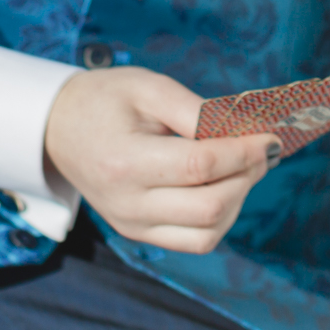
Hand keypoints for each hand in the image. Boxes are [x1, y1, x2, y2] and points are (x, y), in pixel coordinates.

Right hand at [43, 67, 277, 252]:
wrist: (57, 129)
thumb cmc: (104, 100)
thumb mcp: (149, 88)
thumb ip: (196, 110)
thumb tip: (247, 130)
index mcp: (126, 163)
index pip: (201, 166)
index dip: (244, 152)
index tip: (271, 136)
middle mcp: (128, 205)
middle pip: (210, 207)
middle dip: (247, 176)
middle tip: (261, 149)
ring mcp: (132, 226)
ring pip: (207, 234)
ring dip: (238, 201)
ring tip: (242, 166)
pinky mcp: (138, 234)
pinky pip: (194, 241)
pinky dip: (220, 218)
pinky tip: (223, 185)